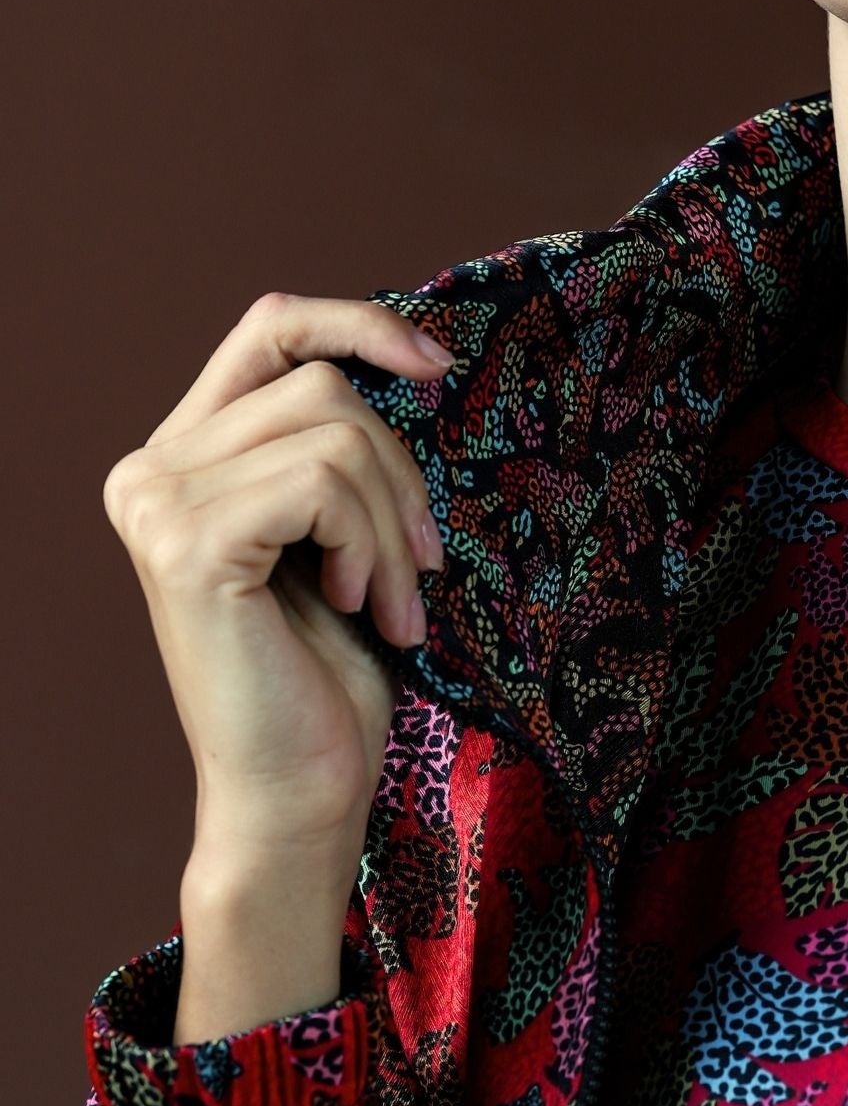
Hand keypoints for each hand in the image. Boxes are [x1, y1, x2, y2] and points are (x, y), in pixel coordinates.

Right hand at [103, 293, 452, 872]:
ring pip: (336, 436)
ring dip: (393, 524)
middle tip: (420, 565)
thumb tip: (418, 354)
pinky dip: (372, 545)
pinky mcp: (188, 542)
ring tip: (392, 600)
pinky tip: (361, 607)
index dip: (357, 322)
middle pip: (325, 388)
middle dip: (400, 475)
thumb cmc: (329, 667)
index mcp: (185, 456)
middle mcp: (150, 468)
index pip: (270, 327)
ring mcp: (157, 502)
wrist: (299, 783)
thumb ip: (338, 449)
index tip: (438, 362)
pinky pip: (325, 484)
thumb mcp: (341, 532)